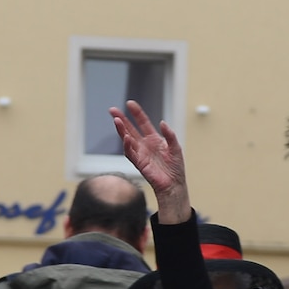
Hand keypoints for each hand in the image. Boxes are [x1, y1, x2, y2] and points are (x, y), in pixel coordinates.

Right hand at [109, 101, 190, 222]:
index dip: (137, 113)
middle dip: (121, 119)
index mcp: (154, 139)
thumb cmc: (175, 168)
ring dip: (121, 130)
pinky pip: (130, 153)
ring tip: (116, 120)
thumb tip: (162, 122)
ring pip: (127, 139)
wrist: (174, 185)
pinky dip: (127, 145)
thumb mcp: (176, 148)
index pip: (143, 123)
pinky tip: (126, 137)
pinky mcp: (139, 163)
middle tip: (112, 110)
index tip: (130, 103)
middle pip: (130, 129)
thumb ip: (170, 135)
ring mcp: (140, 153)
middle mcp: (145, 145)